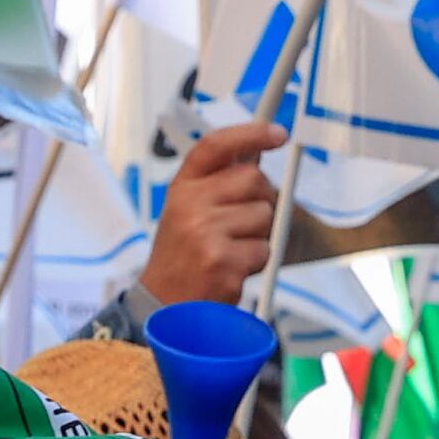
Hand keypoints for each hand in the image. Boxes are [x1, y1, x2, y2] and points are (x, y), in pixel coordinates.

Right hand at [143, 121, 286, 309]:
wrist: (163, 305)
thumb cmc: (181, 257)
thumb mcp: (186, 210)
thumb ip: (217, 183)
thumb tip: (256, 156)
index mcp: (182, 187)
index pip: (216, 146)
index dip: (250, 133)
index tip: (276, 133)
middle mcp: (190, 205)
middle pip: (254, 179)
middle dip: (260, 199)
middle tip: (242, 222)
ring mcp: (206, 234)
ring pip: (264, 215)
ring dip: (257, 235)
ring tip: (230, 250)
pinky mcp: (223, 263)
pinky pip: (263, 250)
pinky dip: (255, 262)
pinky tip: (231, 269)